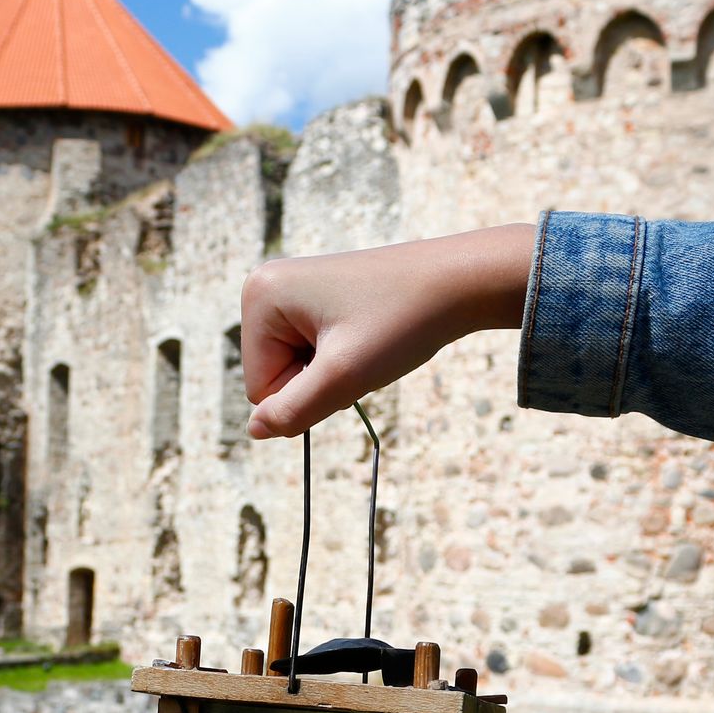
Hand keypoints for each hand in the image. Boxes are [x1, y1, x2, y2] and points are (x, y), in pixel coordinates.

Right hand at [240, 224, 537, 437]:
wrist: (458, 281)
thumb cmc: (403, 322)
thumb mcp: (343, 378)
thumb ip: (292, 411)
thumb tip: (255, 431)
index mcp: (260, 296)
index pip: (259, 387)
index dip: (305, 391)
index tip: (346, 361)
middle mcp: (266, 285)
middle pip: (273, 374)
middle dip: (317, 378)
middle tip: (360, 351)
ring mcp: (291, 287)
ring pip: (294, 365)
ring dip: (331, 369)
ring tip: (367, 338)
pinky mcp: (314, 293)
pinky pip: (311, 348)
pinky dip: (340, 354)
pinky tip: (368, 331)